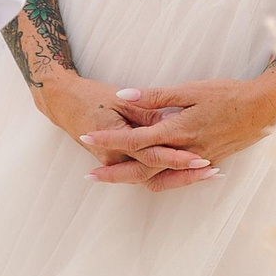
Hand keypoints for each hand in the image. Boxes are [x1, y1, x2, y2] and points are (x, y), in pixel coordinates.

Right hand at [34, 69, 212, 186]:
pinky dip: (167, 174)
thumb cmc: (92, 95)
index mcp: (117, 141)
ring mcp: (115, 163)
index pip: (153, 155)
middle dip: (184, 176)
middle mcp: (115, 159)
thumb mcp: (121, 100)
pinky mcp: (117, 162)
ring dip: (179, 179)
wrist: (63, 100)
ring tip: (210, 172)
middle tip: (213, 170)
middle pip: (154, 176)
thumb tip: (171, 120)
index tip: (200, 158)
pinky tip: (190, 170)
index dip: (177, 158)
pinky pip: (145, 173)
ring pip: (151, 179)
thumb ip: (147, 111)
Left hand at [82, 69, 275, 191]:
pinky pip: (177, 178)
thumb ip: (156, 95)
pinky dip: (159, 179)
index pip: (135, 140)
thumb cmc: (229, 94)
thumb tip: (125, 95)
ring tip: (111, 177)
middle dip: (113, 174)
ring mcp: (197, 162)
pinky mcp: (207, 164)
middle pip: (142, 170)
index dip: (109, 140)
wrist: (266, 110)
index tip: (86, 138)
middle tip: (88, 176)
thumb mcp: (191, 89)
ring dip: (133, 179)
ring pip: (159, 179)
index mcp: (178, 131)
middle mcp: (185, 153)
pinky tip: (149, 175)